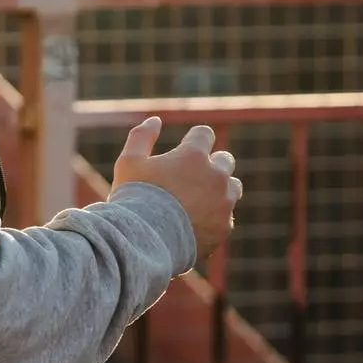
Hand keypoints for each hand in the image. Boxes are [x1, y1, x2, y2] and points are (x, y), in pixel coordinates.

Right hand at [112, 118, 240, 260]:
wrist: (143, 242)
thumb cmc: (133, 198)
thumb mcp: (129, 162)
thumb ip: (141, 137)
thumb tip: (155, 120)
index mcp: (193, 155)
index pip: (204, 134)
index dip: (194, 139)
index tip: (186, 147)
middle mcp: (215, 176)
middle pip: (225, 160)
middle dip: (212, 163)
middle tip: (192, 174)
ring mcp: (223, 202)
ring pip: (233, 187)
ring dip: (220, 188)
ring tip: (197, 199)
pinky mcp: (224, 227)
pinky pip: (226, 217)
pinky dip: (214, 217)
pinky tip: (194, 223)